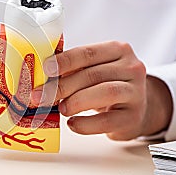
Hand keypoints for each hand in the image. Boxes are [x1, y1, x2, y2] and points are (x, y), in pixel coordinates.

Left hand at [32, 41, 172, 139]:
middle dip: (62, 86)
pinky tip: (72, 124)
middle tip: (40, 97)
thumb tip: (38, 77)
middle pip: (93, 74)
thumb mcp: (93, 70)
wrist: (136, 108)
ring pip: (105, 93)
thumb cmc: (105, 85)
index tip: (45, 70)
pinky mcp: (133, 117)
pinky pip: (108, 120)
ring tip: (60, 109)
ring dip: (76, 101)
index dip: (64, 61)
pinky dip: (86, 124)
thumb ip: (71, 69)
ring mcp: (136, 92)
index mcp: (117, 50)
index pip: (88, 53)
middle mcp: (131, 68)